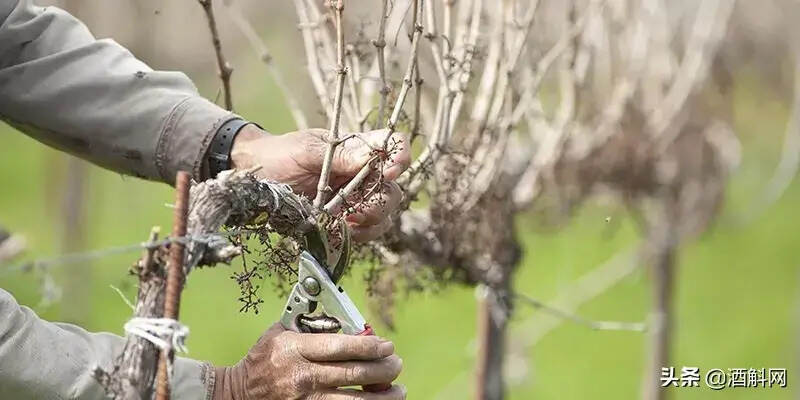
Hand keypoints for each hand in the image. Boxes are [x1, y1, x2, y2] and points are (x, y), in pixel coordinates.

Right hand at [212, 323, 404, 399]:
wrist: (237, 393)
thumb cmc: (263, 358)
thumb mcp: (280, 332)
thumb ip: (310, 322)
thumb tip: (345, 316)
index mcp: (296, 349)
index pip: (341, 347)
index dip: (370, 346)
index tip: (387, 345)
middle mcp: (302, 376)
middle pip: (353, 374)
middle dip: (383, 370)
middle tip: (396, 364)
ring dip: (382, 397)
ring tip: (398, 390)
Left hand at [230, 126, 410, 241]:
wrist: (254, 181)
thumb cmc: (280, 156)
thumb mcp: (306, 151)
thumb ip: (340, 155)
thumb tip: (373, 156)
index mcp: (356, 150)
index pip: (393, 147)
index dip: (399, 157)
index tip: (390, 170)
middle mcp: (361, 176)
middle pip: (393, 189)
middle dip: (382, 201)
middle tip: (359, 209)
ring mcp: (354, 200)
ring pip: (383, 214)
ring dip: (371, 221)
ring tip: (347, 221)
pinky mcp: (344, 222)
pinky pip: (365, 232)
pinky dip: (359, 235)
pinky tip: (341, 230)